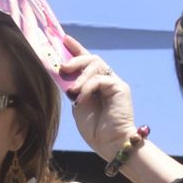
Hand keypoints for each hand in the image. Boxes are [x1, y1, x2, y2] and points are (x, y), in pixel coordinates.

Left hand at [59, 34, 137, 161]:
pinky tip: (81, 98)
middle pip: (91, 58)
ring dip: (81, 75)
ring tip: (72, 89)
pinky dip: (88, 87)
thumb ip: (73, 88)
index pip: (86, 61)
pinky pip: (100, 79)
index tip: (64, 39)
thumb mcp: (78, 105)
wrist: (110, 144)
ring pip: (96, 64)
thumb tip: (62, 73)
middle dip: (75, 59)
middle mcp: (106, 80)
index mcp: (94, 84)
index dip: (76, 48)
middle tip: (63, 67)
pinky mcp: (120, 87)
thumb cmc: (94, 129)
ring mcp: (114, 82)